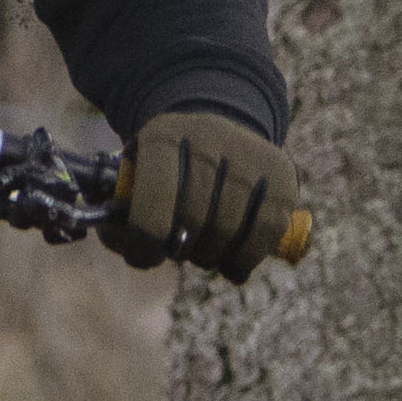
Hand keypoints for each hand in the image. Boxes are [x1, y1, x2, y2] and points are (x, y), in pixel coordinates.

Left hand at [111, 110, 310, 278]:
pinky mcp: (282, 173)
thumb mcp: (137, 178)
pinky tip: (234, 266)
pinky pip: (265, 232)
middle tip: (178, 252)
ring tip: (204, 255)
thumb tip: (123, 242)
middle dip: (182, 249)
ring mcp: (249, 152)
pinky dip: (245, 259)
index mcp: (164, 134)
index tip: (144, 256)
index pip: (156, 194)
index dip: (145, 238)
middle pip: (194, 217)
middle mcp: (209, 134)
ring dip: (211, 257)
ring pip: (228, 228)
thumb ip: (119, 214)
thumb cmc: (168, 172)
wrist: (219, 137)